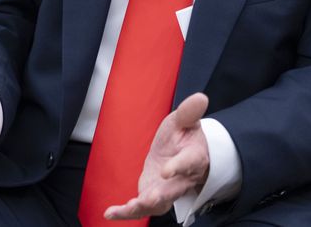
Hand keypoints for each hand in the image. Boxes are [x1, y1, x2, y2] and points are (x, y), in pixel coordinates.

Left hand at [104, 93, 210, 219]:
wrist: (183, 152)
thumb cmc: (184, 135)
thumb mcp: (184, 120)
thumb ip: (189, 112)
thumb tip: (201, 97)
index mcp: (193, 157)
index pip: (188, 162)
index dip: (179, 167)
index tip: (167, 169)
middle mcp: (182, 179)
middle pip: (174, 190)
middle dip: (162, 195)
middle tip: (149, 199)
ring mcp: (168, 190)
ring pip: (158, 204)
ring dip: (142, 207)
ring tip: (127, 209)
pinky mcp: (153, 196)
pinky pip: (142, 208)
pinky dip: (126, 213)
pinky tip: (110, 213)